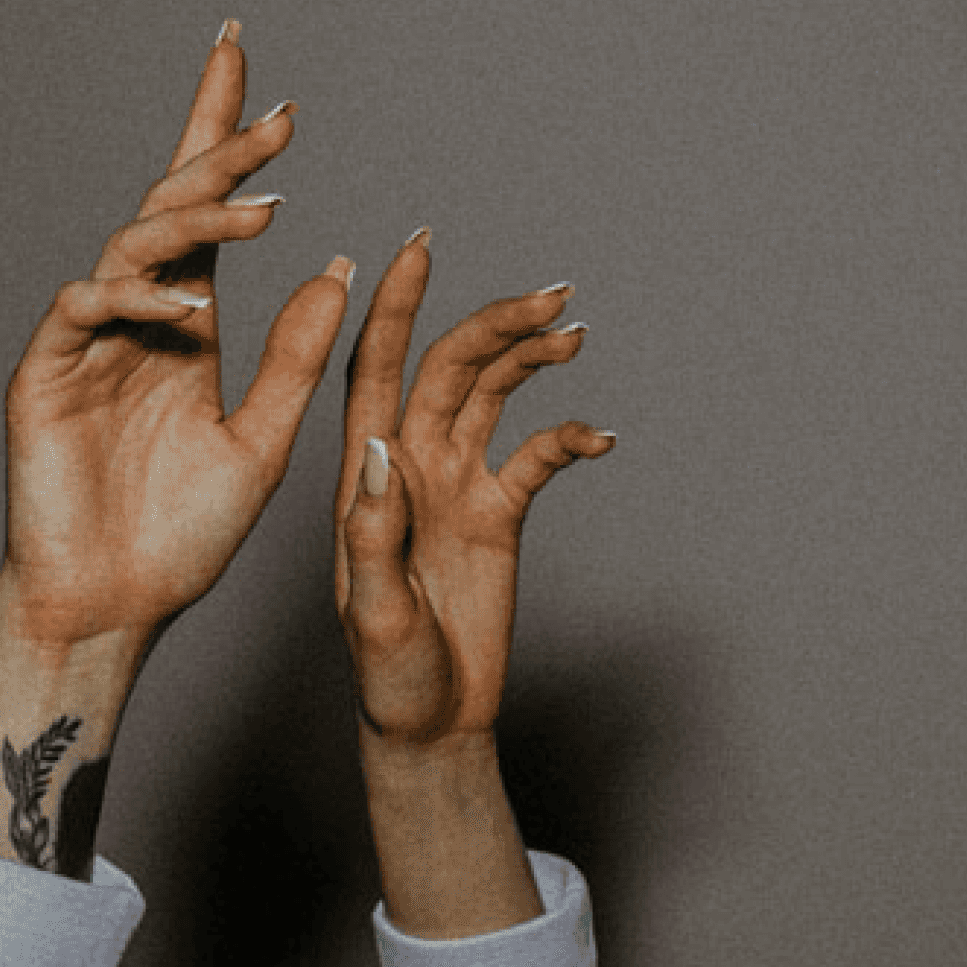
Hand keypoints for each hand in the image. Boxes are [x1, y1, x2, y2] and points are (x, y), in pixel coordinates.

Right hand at [0, 24, 350, 652]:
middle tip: (283, 117)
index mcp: (189, 324)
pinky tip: (188, 302)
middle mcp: (138, 320)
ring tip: (264, 205)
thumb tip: (341, 267)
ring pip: (134, 246)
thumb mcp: (266, 439)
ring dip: (198, 220)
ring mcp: (87, 343)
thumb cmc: (185, 532)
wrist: (118, 606)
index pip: (212, 216)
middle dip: (221, 152)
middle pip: (171, 207)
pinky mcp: (45, 377)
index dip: (232, 149)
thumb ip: (299, 358)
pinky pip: (83, 311)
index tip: (280, 96)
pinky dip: (136, 297)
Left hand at [335, 234, 609, 750]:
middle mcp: (408, 466)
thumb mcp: (371, 611)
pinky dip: (569, 438)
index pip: (375, 370)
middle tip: (552, 294)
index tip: (418, 245)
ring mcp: (455, 486)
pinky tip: (600, 438)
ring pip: (493, 396)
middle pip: (450, 369)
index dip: (394, 306)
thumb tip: (382, 448)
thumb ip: (371, 532)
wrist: (431, 721)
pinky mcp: (497, 513)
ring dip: (530, 359)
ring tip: (575, 332)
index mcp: (365, 477)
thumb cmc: (386, 677)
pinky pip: (537, 457)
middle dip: (494, 322)